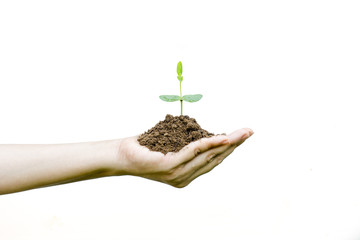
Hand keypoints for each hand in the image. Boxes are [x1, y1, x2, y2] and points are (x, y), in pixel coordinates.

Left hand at [114, 128, 253, 187]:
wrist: (120, 156)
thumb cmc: (144, 147)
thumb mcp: (171, 144)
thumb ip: (187, 144)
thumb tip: (201, 131)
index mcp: (187, 174)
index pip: (213, 161)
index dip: (229, 148)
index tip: (242, 136)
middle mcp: (185, 176)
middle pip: (215, 159)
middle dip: (234, 145)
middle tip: (249, 132)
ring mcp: (179, 173)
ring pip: (209, 155)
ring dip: (227, 143)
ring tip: (242, 133)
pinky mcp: (171, 166)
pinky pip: (194, 152)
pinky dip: (209, 143)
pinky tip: (222, 136)